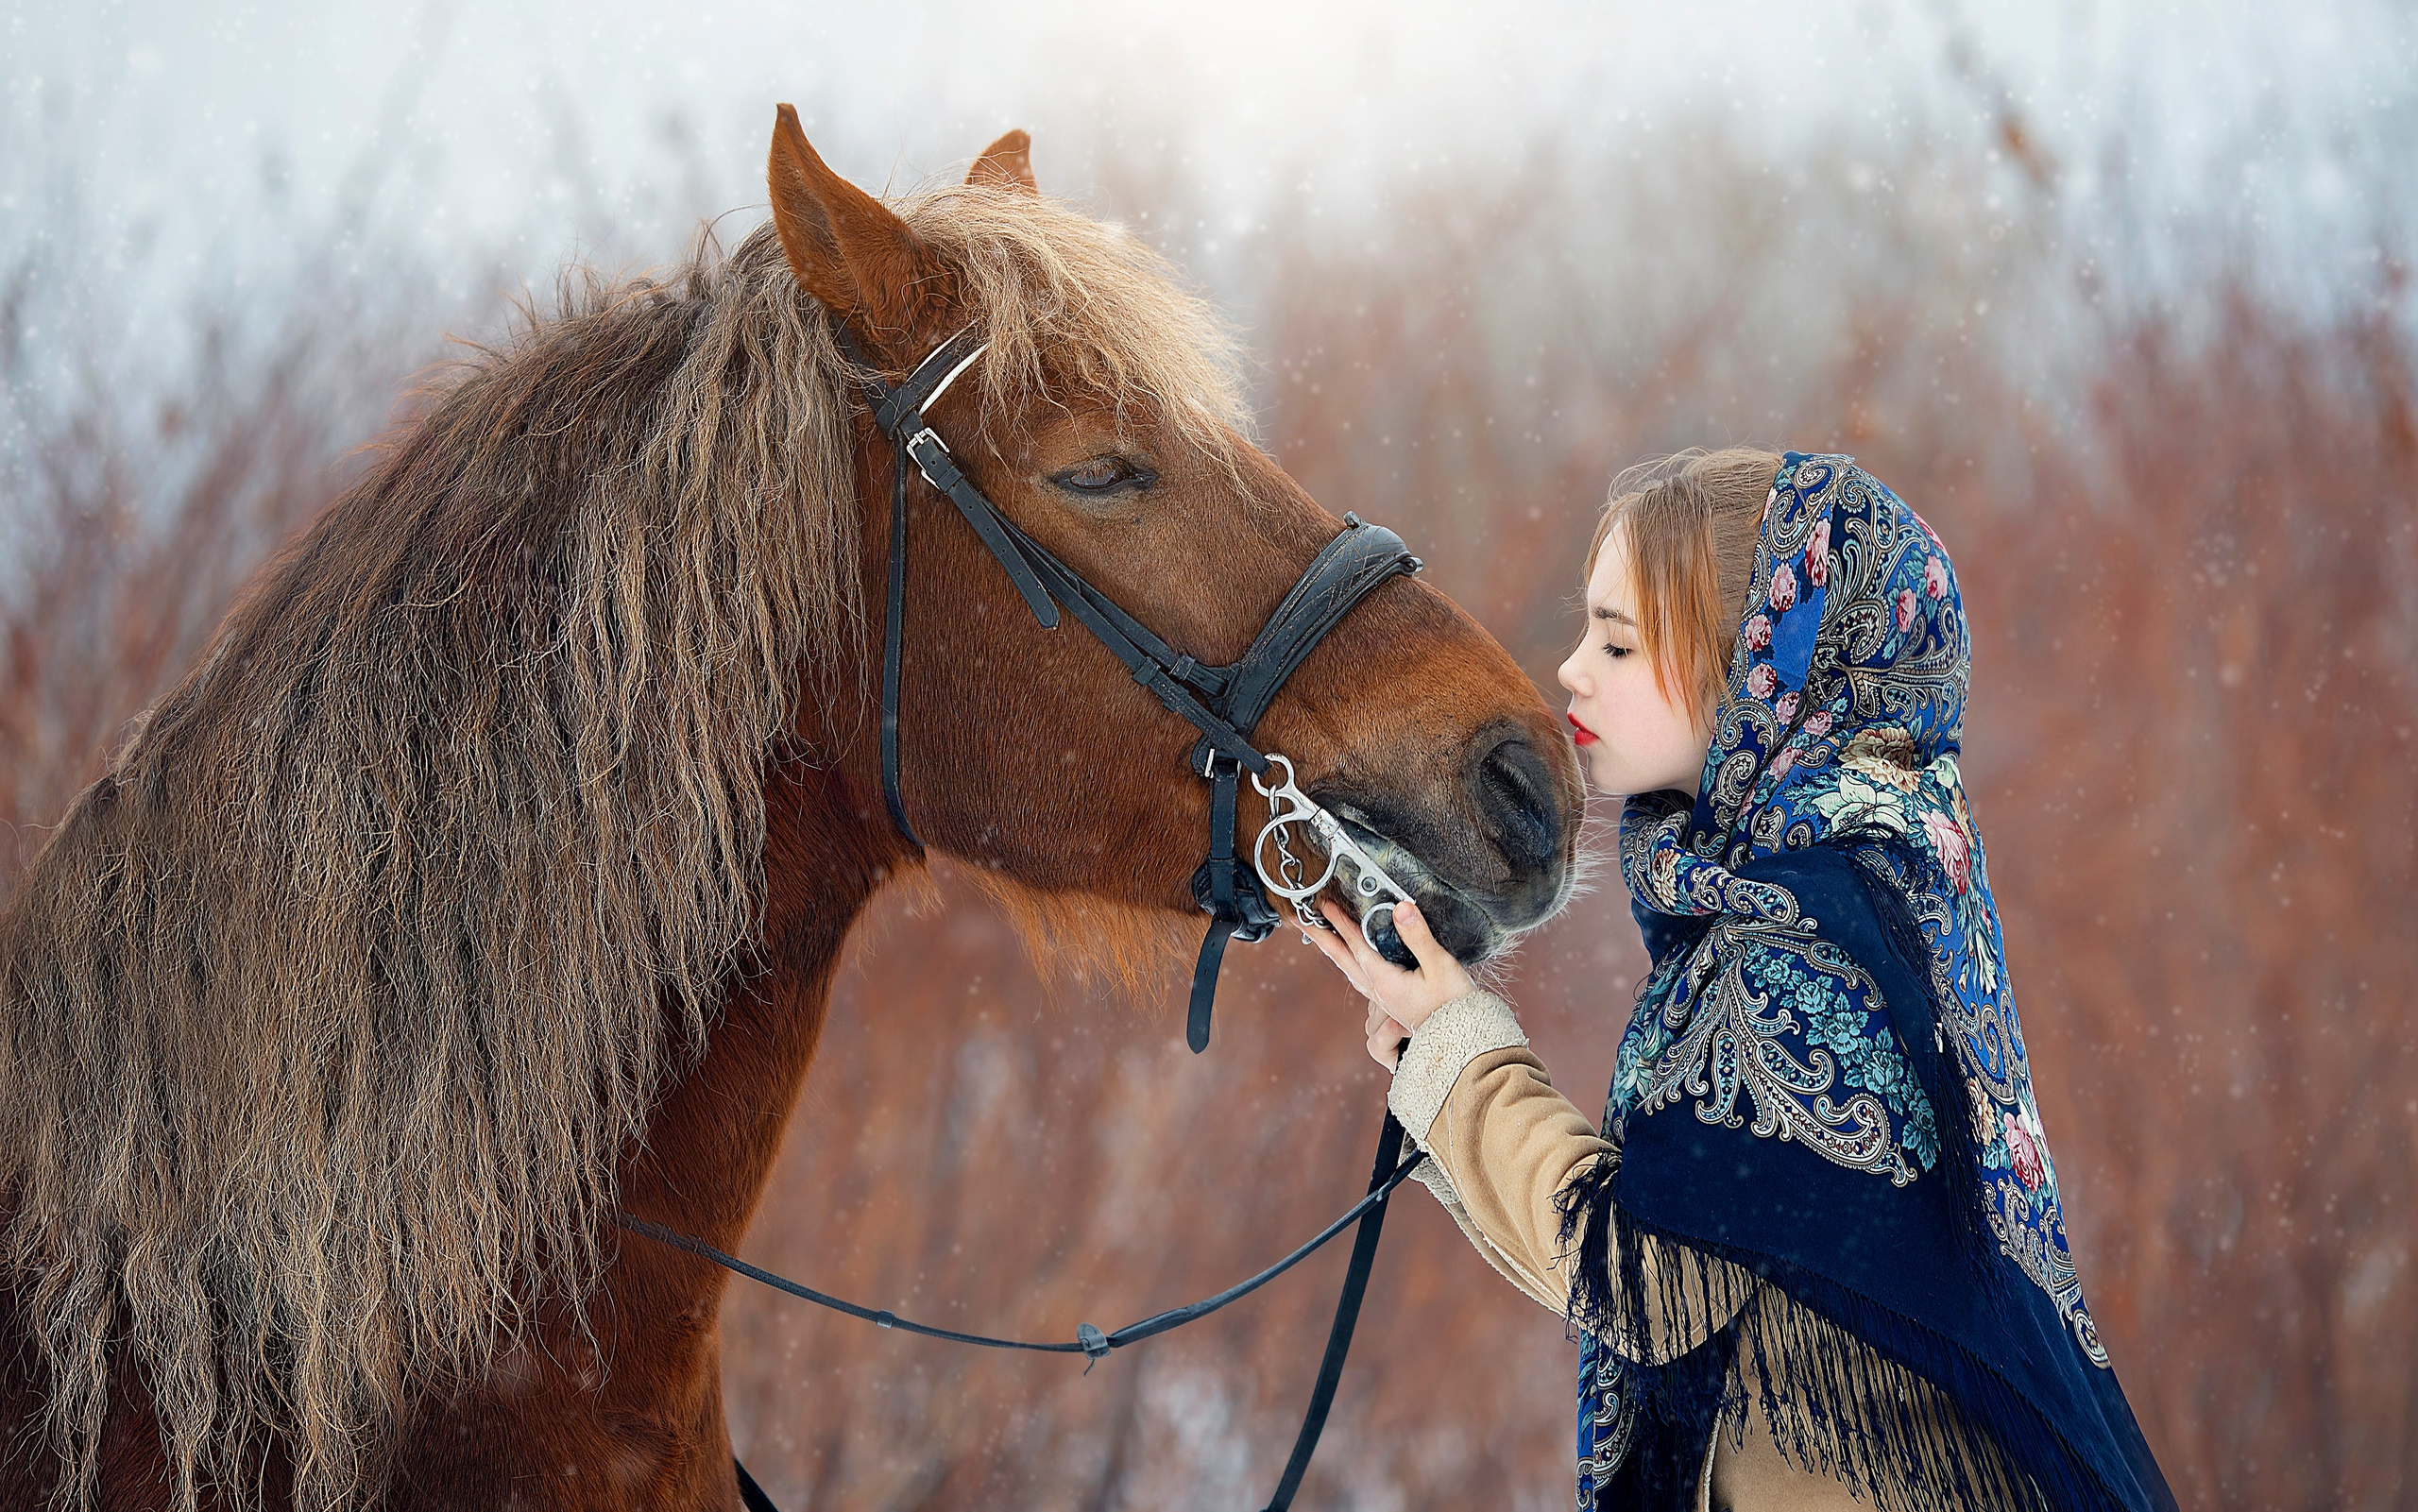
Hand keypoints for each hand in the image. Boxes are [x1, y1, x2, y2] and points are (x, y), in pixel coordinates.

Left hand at [1305, 899, 1475, 1070]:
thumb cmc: (1455, 1005)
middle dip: (1322, 938)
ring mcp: (1385, 1001)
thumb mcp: (1440, 966)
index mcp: (1386, 983)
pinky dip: (1353, 965)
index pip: (1357, 946)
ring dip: (1335, 951)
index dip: (1341, 923)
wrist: (1463, 1039)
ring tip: (1323, 937)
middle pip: (1343, 960)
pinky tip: (1355, 964)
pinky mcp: (1394, 1004)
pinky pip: (1363, 980)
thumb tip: (1401, 908)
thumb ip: (1418, 936)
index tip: (1324, 906)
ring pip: (1352, 971)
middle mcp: (1380, 993)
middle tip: (1301, 920)